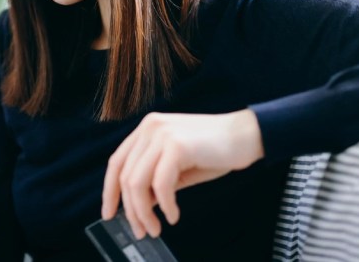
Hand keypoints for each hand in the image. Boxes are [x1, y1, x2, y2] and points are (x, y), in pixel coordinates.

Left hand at [101, 109, 264, 239]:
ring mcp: (162, 134)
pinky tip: (174, 215)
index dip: (109, 191)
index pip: (117, 163)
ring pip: (138, 182)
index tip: (109, 214)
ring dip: (144, 212)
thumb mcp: (179, 167)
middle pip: (125, 176)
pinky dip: (165, 206)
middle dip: (130, 210)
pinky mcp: (176, 145)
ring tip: (156, 228)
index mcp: (147, 129)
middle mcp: (150, 127)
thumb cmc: (216, 151)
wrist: (248, 135)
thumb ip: (156, 181)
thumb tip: (139, 205)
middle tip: (142, 230)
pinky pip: (160, 185)